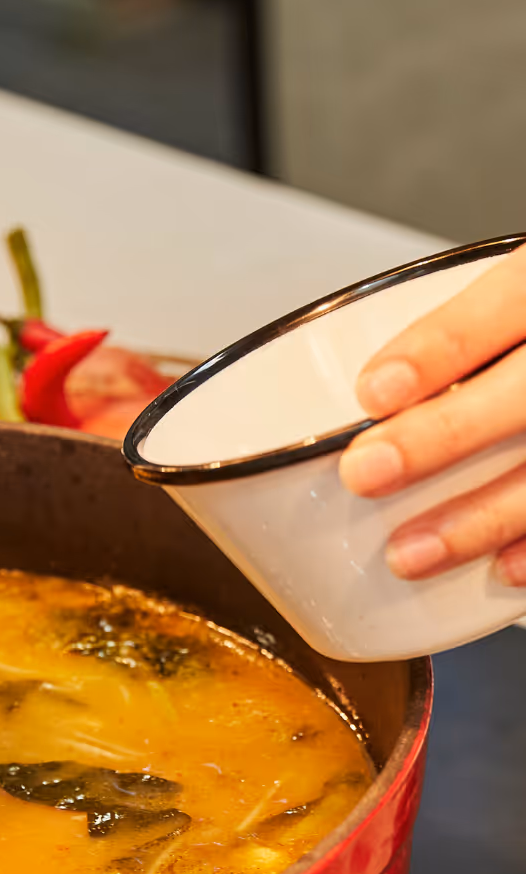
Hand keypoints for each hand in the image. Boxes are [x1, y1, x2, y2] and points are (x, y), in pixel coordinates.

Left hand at [339, 244, 525, 584]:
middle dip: (443, 436)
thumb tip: (373, 403)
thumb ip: (473, 334)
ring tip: (410, 552)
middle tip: (364, 471)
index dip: (440, 346)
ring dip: (482, 517)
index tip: (373, 390)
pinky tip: (503, 571)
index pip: (508, 303)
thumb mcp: (522, 302)